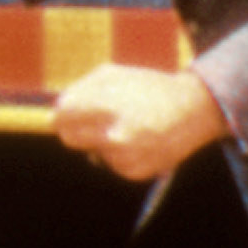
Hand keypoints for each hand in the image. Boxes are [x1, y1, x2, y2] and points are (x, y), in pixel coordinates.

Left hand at [52, 64, 226, 181]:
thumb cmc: (147, 87)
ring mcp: (125, 156)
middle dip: (74, 128)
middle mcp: (114, 135)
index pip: (61, 117)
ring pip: (91, 151)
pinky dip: (118, 153)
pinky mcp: (135, 172)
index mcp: (106, 107)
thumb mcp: (112, 75)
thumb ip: (79, 91)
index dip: (62, 114)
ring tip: (127, 126)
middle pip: (69, 138)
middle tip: (93, 119)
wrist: (194, 109)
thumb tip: (54, 114)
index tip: (68, 112)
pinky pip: (110, 163)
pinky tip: (138, 140)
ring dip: (101, 140)